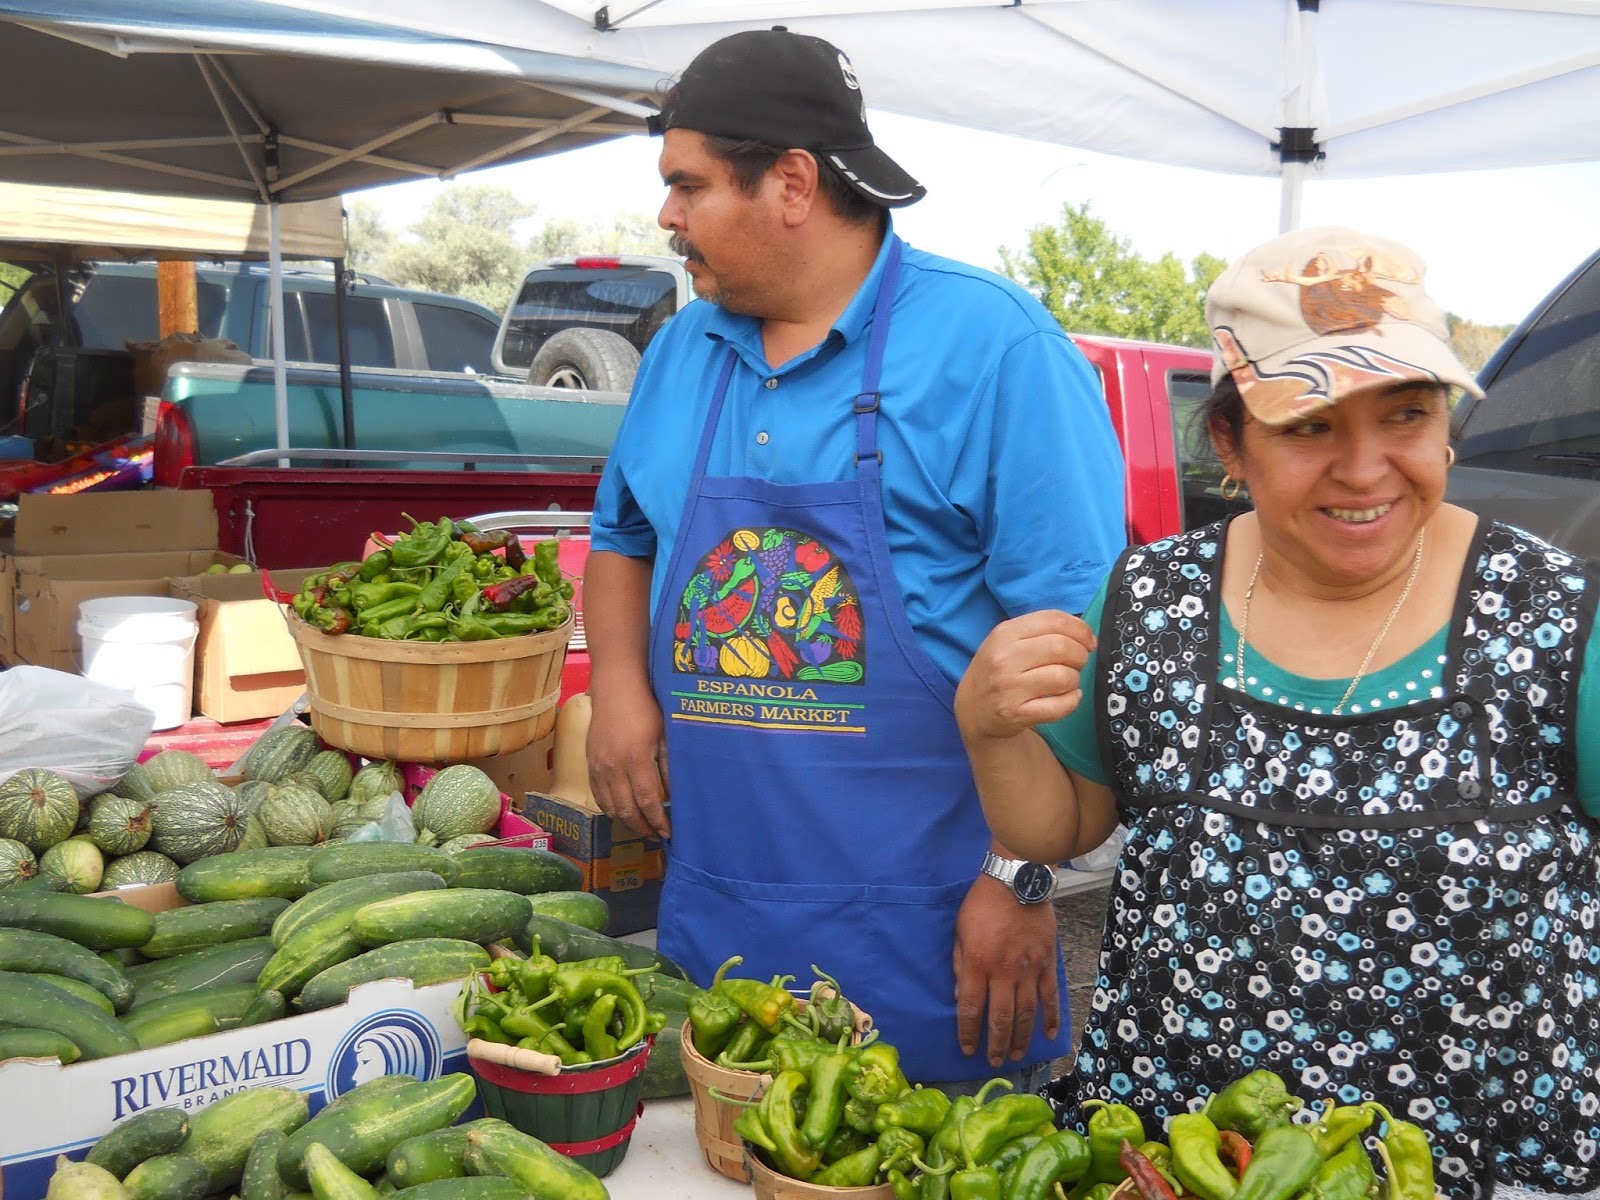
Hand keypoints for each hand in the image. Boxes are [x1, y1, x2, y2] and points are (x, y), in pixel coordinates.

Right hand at [587, 683, 671, 838]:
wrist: (615, 688)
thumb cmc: (646, 707)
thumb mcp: (665, 735)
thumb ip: (668, 767)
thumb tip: (674, 796)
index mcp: (635, 759)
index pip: (648, 801)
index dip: (658, 821)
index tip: (668, 832)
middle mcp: (613, 767)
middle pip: (627, 810)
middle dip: (643, 827)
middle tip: (657, 835)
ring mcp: (598, 766)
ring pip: (610, 807)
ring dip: (627, 822)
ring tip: (643, 826)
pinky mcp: (589, 764)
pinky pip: (598, 796)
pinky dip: (611, 809)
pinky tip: (624, 811)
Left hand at [952, 875, 1060, 1066]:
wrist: (1016, 881)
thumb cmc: (982, 904)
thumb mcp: (959, 932)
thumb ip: (960, 966)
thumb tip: (961, 998)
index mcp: (978, 965)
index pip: (971, 1009)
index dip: (968, 1033)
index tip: (967, 1049)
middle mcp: (1003, 973)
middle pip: (1000, 1018)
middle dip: (995, 1044)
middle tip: (993, 1061)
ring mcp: (1029, 970)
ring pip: (1025, 1014)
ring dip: (1020, 1038)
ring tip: (1014, 1055)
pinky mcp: (1047, 963)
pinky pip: (1050, 996)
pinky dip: (1051, 1017)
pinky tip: (1048, 1034)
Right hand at [955, 610, 1095, 743]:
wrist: (973, 708)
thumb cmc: (998, 670)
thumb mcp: (1007, 640)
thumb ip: (1040, 630)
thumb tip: (1084, 632)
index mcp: (1004, 633)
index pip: (1053, 621)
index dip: (1080, 629)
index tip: (1088, 641)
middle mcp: (1004, 659)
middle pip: (1062, 647)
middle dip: (1080, 655)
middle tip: (1078, 662)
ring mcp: (1009, 688)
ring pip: (1063, 677)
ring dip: (1075, 679)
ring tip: (1067, 681)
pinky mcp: (1016, 714)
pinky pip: (1059, 706)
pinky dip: (1072, 701)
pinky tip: (1068, 697)